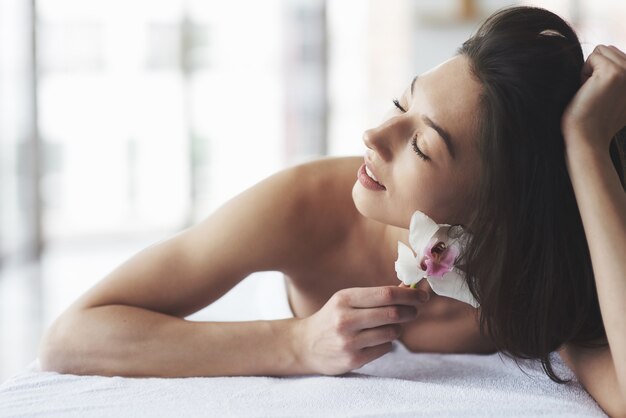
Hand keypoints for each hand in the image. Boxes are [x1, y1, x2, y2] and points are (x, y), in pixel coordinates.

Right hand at [292, 285, 428, 374]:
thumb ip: (376, 296)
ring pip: (391, 333)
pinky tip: (376, 340)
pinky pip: (385, 349)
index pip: (386, 294)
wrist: (305, 345)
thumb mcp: (347, 300)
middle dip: (409, 311)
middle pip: (392, 313)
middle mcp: (345, 319)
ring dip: (398, 328)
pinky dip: (387, 343)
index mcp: (345, 298)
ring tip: (391, 326)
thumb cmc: (332, 318)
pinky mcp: (353, 360)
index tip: (422, 296)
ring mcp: (349, 341)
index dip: (409, 295)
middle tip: (414, 311)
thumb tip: (408, 288)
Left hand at [562, 45, 625, 151]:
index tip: (602, 95)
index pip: (618, 55)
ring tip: (592, 92)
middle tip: (594, 93)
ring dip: (590, 70)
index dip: (601, 72)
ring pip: (601, 51)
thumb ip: (621, 80)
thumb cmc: (594, 120)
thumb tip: (610, 55)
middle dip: (595, 69)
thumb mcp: (618, 98)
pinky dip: (584, 72)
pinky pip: (593, 56)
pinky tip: (587, 90)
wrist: (588, 137)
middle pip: (608, 50)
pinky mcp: (613, 72)